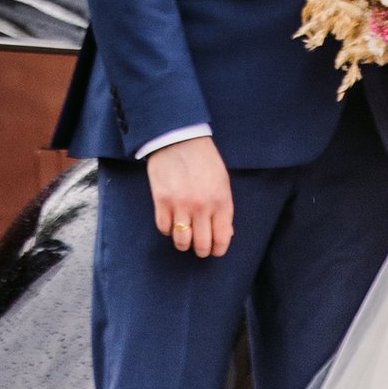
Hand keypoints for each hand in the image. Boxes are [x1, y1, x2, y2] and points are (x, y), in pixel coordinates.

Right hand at [146, 136, 233, 258]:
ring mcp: (180, 205)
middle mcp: (201, 206)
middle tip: (200, 248)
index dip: (218, 249)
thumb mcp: (222, 181)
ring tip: (185, 237)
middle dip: (201, 250)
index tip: (214, 250)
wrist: (179, 138)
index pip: (222, 238)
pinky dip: (168, 229)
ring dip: (184, 243)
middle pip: (201, 245)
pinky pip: (164, 228)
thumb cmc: (204, 159)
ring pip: (181, 242)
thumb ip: (225, 208)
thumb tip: (226, 233)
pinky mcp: (161, 201)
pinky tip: (172, 222)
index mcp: (220, 201)